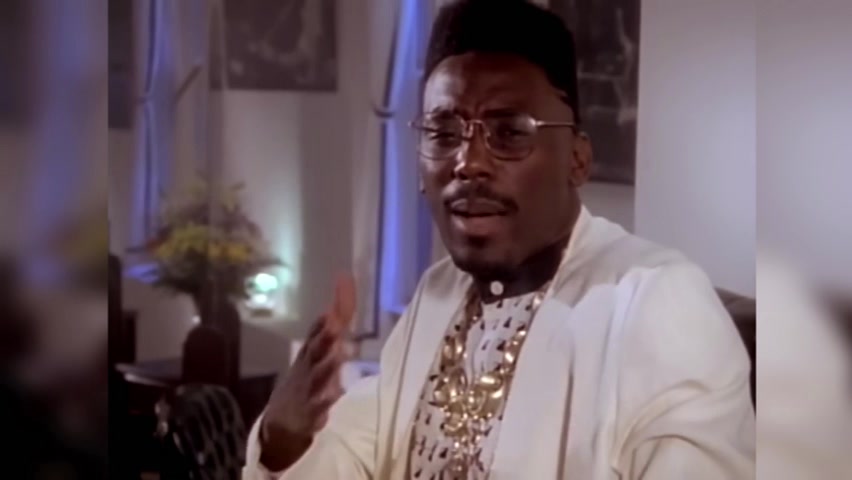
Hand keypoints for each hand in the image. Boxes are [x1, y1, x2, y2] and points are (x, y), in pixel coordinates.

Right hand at [259, 273, 356, 471]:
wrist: (281, 419)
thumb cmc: (305, 378)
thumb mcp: (317, 352)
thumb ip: (332, 326)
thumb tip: (341, 298)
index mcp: (312, 349)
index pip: (325, 322)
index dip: (337, 302)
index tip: (345, 279)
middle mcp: (309, 363)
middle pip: (318, 345)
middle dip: (328, 332)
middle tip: (339, 320)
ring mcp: (308, 386)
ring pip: (320, 373)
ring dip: (330, 363)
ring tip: (342, 353)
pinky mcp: (310, 410)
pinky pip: (320, 405)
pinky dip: (327, 399)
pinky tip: (338, 393)